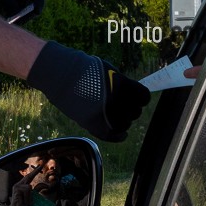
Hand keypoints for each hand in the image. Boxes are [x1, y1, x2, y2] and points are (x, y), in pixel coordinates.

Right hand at [26, 41, 150, 140]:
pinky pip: (113, 136)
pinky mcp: (93, 126)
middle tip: (120, 103)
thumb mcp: (110, 70)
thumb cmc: (85, 70)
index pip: (144, 97)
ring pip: (125, 124)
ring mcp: (105, 116)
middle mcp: (117, 103)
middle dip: (130, 108)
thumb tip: (134, 95)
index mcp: (123, 87)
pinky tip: (121, 133)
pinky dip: (119, 135)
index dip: (140, 96)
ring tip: (113, 113)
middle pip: (135, 112)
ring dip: (123, 120)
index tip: (136, 96)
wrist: (61, 76)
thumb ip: (124, 84)